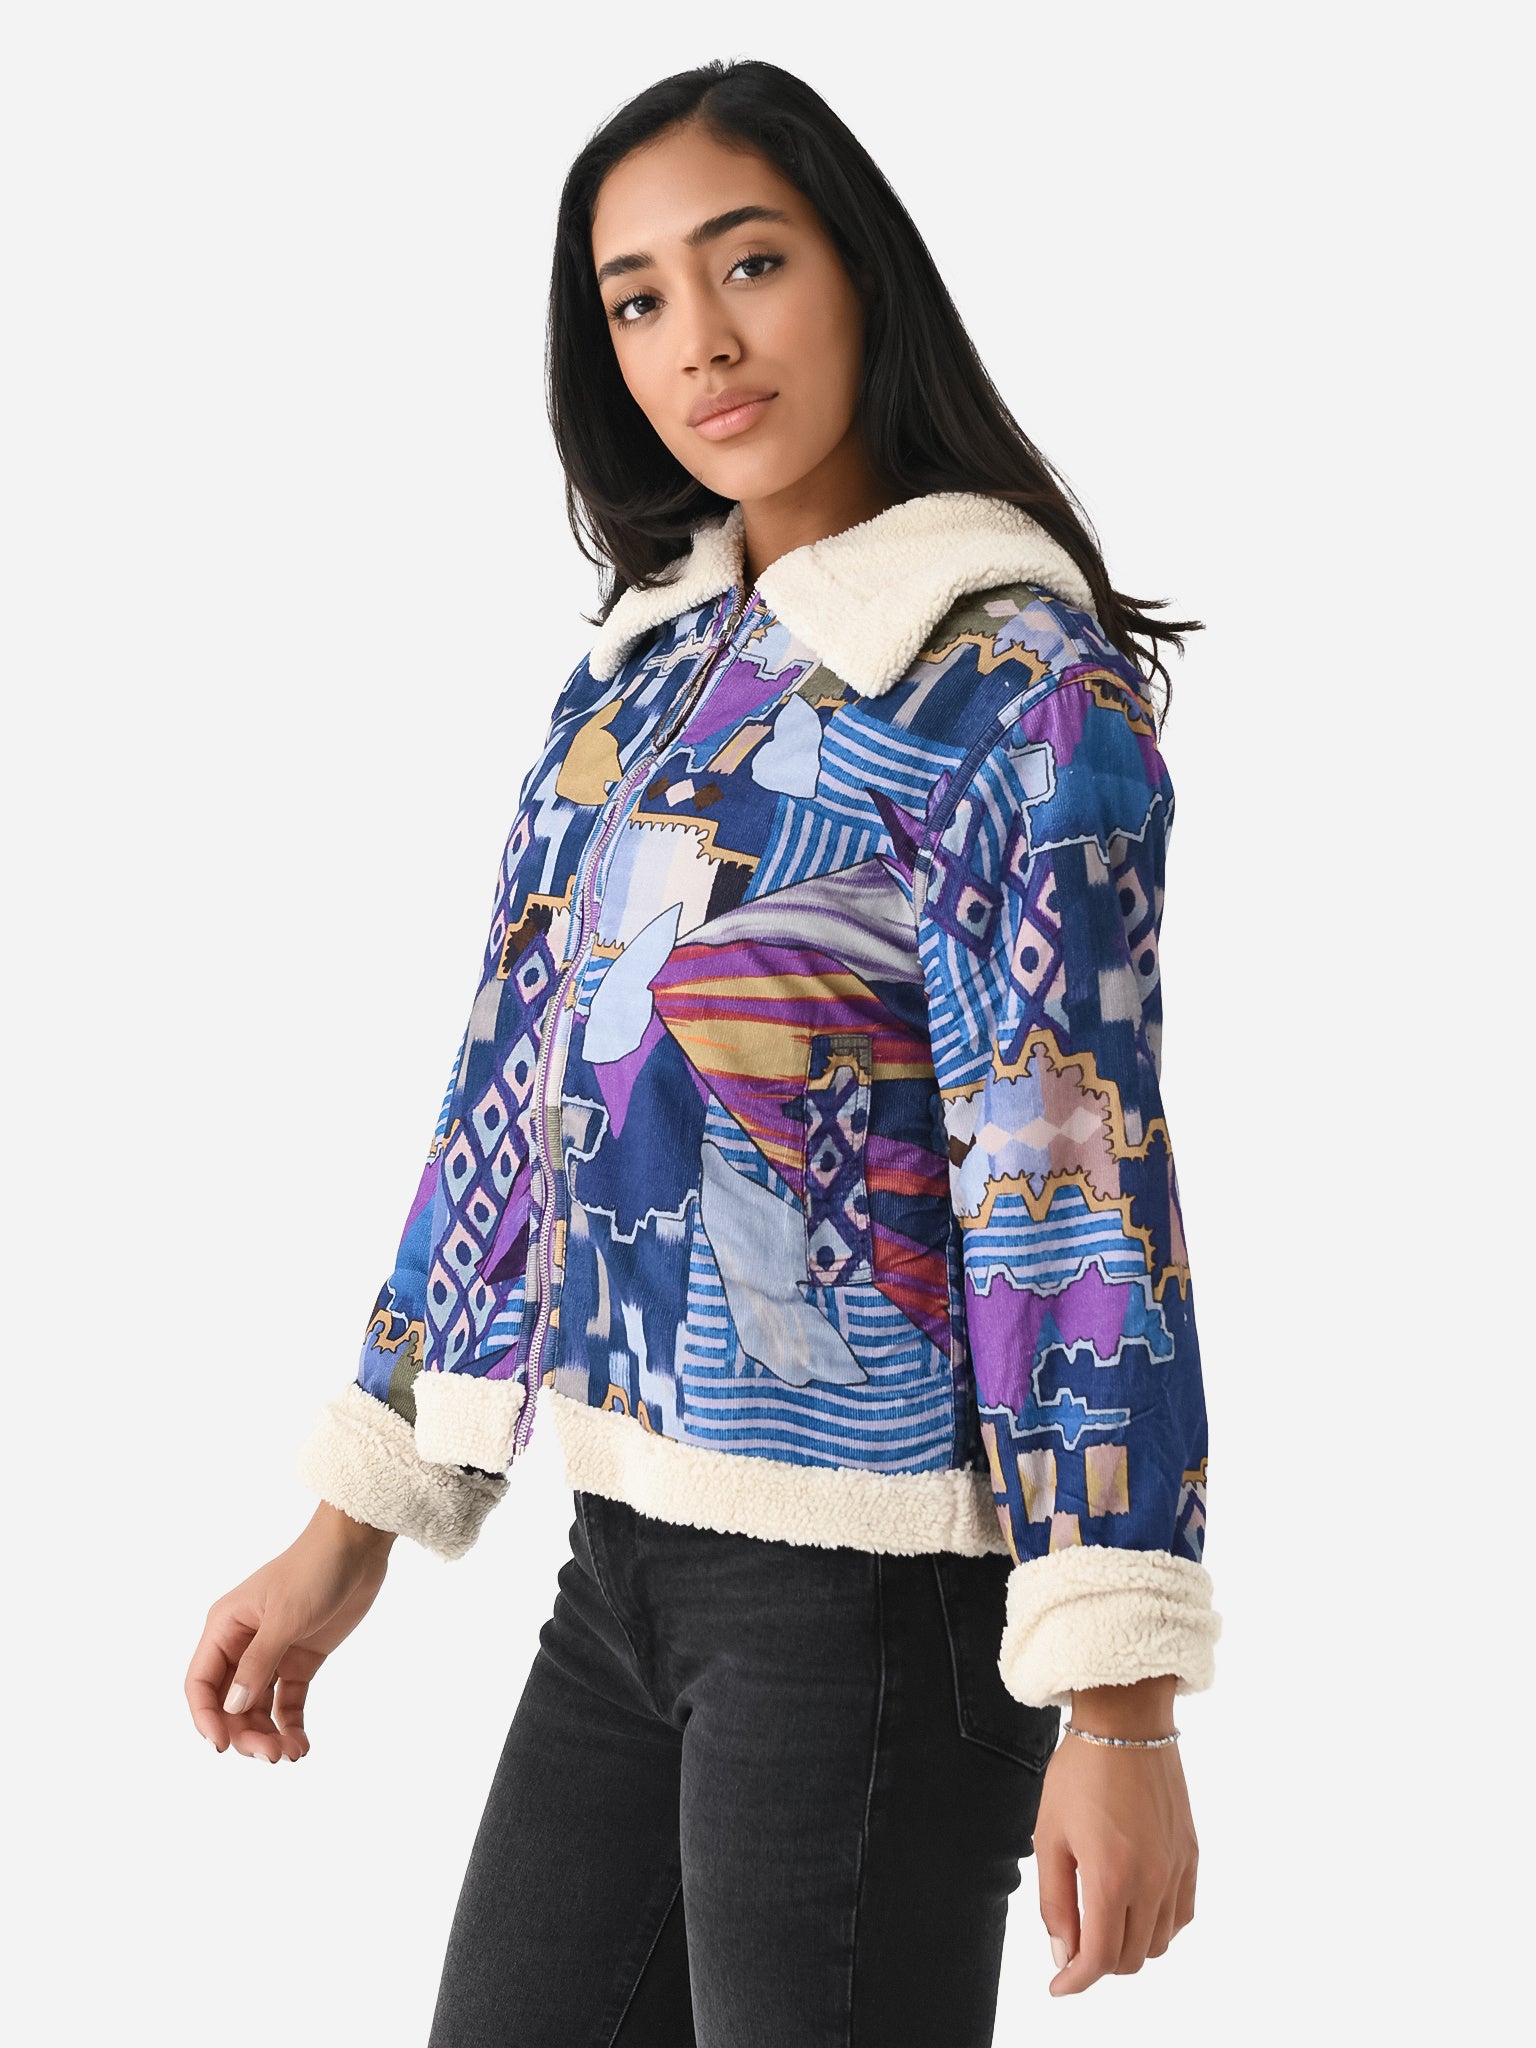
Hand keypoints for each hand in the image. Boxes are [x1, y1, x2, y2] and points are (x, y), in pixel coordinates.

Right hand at [185, 1502, 396, 1760]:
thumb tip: (233, 1708)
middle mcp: (242, 1644)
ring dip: (269, 1735)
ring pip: (258, 1708)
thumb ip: (259, 1663)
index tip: (221, 1746)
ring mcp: (273, 1654)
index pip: (201, 1683)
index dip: (206, 1717)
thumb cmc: (314, 1569)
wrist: (357, 1548)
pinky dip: (291, 1725)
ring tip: (291, 1754)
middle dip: (245, 1733)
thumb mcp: (285, 1616)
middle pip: (231, 1703)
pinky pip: (287, 1702)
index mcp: (225, 1628)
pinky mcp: (301, 1659)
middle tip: (272, 1756)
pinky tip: (302, 1745)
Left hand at [1034, 1677, 1197, 1994]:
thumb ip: (1055, 1901)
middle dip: (1100, 1963)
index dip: (1076, 1981)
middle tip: (1074, 1945)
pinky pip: (1181, 1915)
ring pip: (1159, 1942)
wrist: (1126, 1723)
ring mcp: (1177, 1869)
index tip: (1059, 1985)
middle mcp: (1151, 1880)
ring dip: (1130, 1946)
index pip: (1100, 1958)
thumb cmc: (1080, 1772)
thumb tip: (1063, 1953)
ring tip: (1102, 1922)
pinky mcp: (1191, 1855)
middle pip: (1131, 1958)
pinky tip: (1136, 1906)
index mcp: (1111, 1878)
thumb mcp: (1050, 1836)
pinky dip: (1159, 1925)